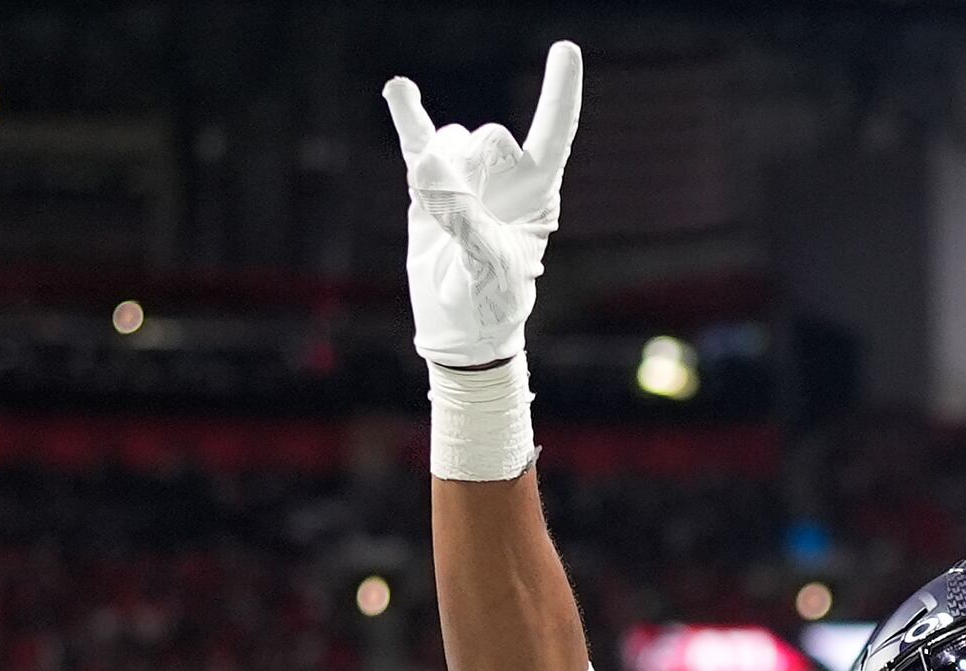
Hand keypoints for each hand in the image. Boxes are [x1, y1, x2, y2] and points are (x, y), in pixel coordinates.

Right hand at [381, 43, 582, 365]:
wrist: (458, 325)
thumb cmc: (491, 301)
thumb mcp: (486, 265)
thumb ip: (462, 217)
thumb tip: (426, 165)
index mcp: (538, 190)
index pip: (554, 132)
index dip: (560, 92)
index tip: (565, 49)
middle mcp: (506, 176)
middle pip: (487, 136)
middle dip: (469, 167)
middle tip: (459, 215)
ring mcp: (467, 177)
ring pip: (451, 141)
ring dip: (440, 171)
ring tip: (440, 218)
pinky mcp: (431, 185)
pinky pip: (417, 140)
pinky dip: (408, 115)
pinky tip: (400, 89)